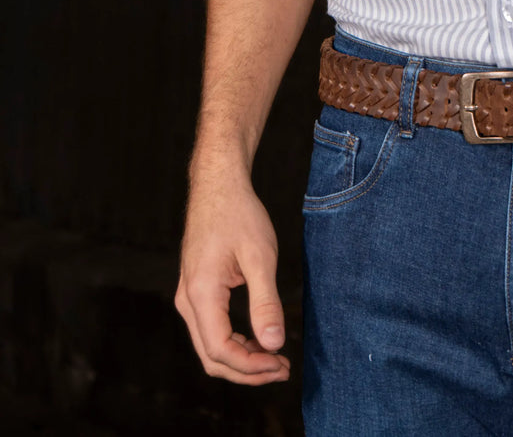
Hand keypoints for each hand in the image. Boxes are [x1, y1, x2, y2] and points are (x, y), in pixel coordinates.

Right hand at [175, 168, 290, 384]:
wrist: (218, 185)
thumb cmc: (239, 214)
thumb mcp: (260, 256)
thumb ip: (265, 302)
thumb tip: (274, 344)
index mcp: (201, 293)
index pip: (221, 350)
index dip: (251, 367)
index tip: (282, 365)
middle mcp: (187, 300)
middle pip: (211, 357)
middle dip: (247, 370)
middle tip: (282, 369)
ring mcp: (187, 296)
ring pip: (209, 347)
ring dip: (241, 359)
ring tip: (275, 358)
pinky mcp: (195, 290)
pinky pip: (210, 330)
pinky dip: (234, 343)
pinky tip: (258, 339)